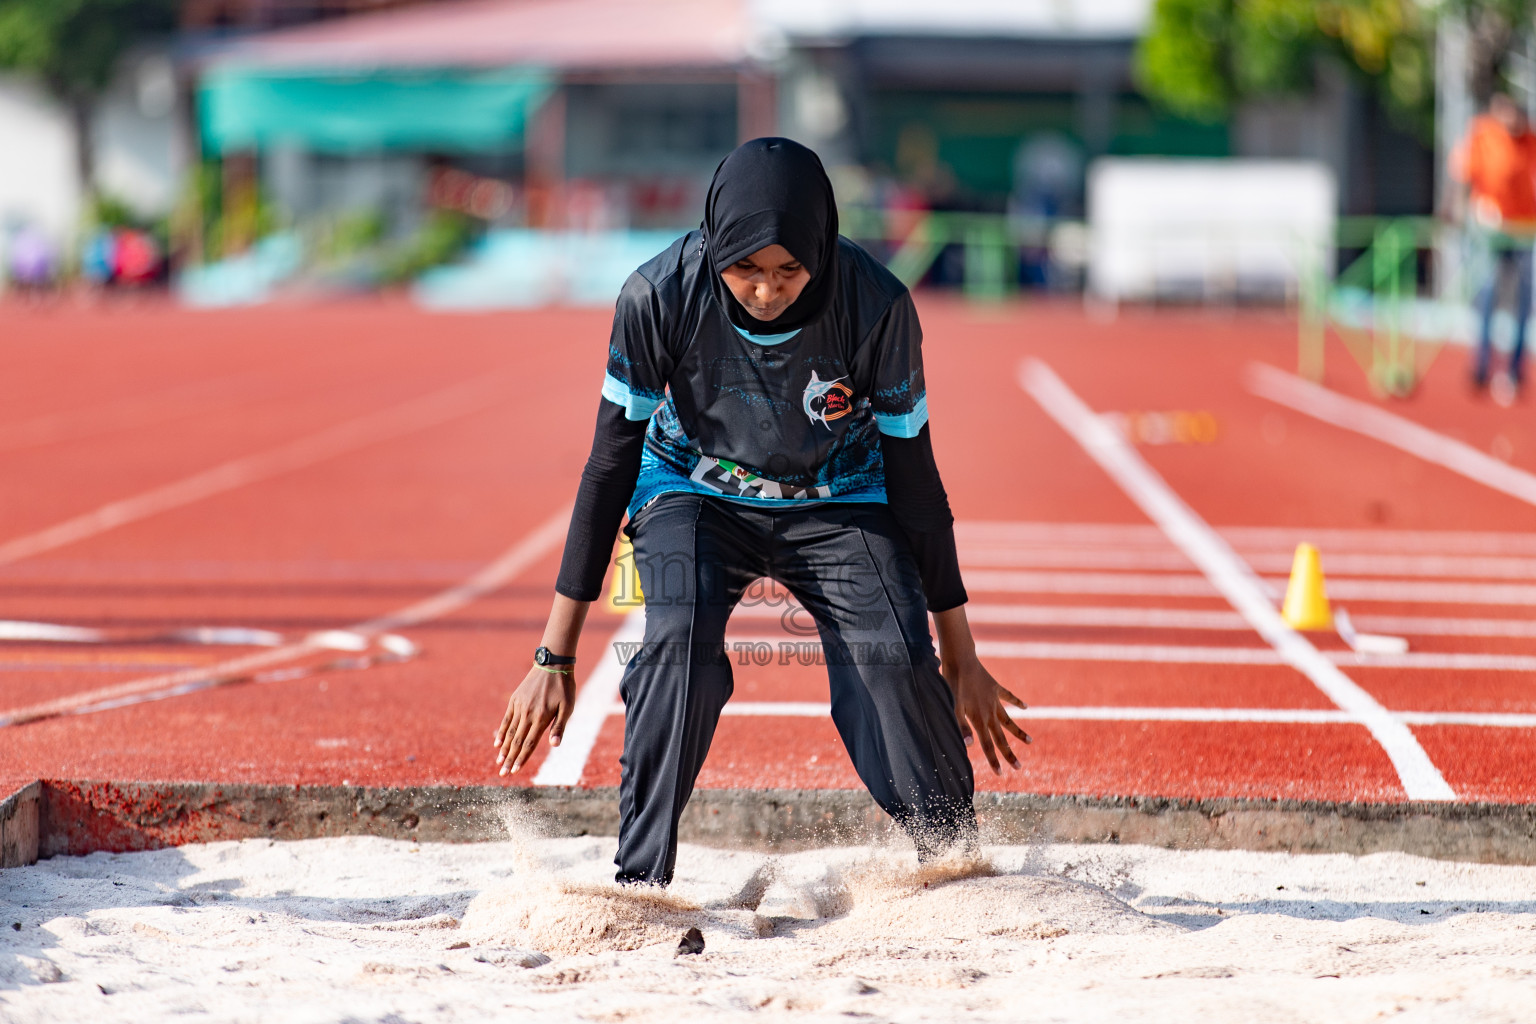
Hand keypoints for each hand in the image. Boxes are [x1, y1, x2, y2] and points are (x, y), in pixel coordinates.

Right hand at [493, 664, 575, 775]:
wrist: (552, 664)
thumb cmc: (564, 688)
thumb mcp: (567, 707)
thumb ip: (559, 727)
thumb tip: (554, 745)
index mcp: (542, 718)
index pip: (529, 744)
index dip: (522, 759)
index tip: (515, 771)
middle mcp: (528, 714)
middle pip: (517, 742)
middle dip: (509, 759)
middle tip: (503, 774)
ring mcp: (519, 707)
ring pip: (510, 732)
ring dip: (504, 749)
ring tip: (498, 762)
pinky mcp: (515, 700)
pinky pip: (506, 719)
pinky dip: (501, 732)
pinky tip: (497, 744)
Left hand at [942, 652, 1030, 773]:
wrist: (961, 661)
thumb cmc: (952, 684)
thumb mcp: (952, 706)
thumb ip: (961, 726)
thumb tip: (969, 746)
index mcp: (979, 719)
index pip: (988, 745)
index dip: (994, 760)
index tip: (1001, 774)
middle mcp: (990, 712)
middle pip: (1001, 737)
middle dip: (1009, 754)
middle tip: (1019, 767)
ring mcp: (994, 700)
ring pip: (1008, 720)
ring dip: (1018, 732)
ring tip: (1030, 742)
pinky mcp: (995, 688)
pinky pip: (1008, 697)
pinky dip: (1017, 702)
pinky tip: (1025, 707)